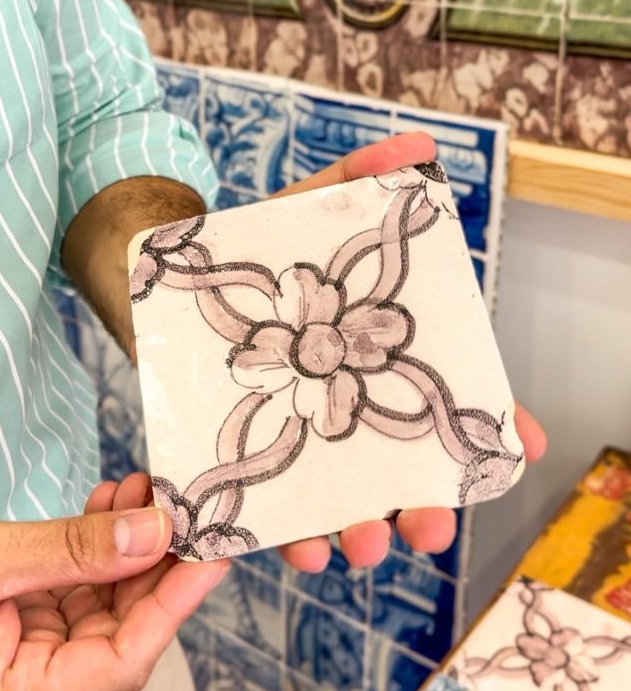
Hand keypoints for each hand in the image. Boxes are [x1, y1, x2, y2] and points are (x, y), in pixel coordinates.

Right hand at [0, 473, 227, 690]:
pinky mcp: (7, 622)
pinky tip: (108, 503)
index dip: (173, 607)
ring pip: (94, 604)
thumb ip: (68, 552)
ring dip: (125, 546)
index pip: (119, 663)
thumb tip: (155, 533)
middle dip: (155, 563)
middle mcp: (21, 688)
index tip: (214, 553)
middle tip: (186, 504)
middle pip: (115, 630)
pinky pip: (64, 589)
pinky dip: (90, 547)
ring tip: (146, 489)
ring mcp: (15, 656)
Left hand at [267, 132, 546, 572]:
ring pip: (352, 504)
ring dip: (367, 532)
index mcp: (383, 360)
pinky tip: (303, 544)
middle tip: (430, 523)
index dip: (492, 425)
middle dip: (428, 503)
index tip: (519, 446)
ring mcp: (310, 442)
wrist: (172, 286)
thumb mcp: (303, 213)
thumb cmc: (256, 255)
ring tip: (367, 543)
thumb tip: (417, 146)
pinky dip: (295, 538)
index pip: (452, 400)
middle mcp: (356, 408)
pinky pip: (281, 515)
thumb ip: (355, 181)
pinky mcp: (259, 461)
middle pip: (408, 470)